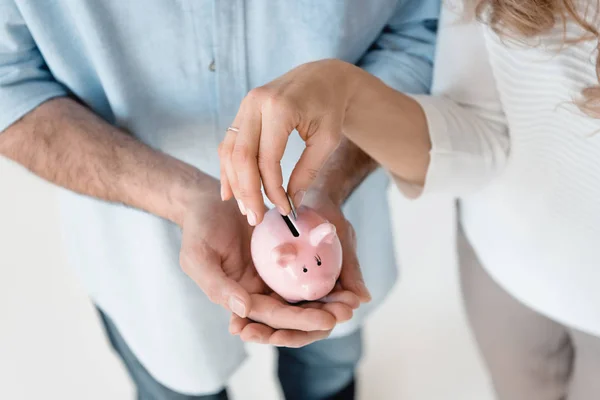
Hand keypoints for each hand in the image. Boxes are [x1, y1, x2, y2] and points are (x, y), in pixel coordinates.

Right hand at [178, 179, 359, 346]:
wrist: (208, 200)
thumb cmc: (198, 230)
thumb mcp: (197, 257)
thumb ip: (218, 286)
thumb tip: (245, 310)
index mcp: (240, 299)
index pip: (271, 318)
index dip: (297, 322)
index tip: (324, 321)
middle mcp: (259, 292)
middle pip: (294, 312)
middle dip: (320, 316)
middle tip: (346, 312)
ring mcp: (272, 275)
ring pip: (303, 294)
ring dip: (328, 300)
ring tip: (352, 300)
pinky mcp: (284, 256)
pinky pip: (307, 268)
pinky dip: (325, 276)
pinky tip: (346, 278)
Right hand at [218, 59, 361, 224]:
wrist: (323, 77)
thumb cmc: (330, 108)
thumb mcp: (327, 140)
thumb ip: (307, 171)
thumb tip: (291, 203)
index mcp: (280, 108)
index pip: (267, 159)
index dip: (272, 189)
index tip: (284, 210)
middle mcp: (256, 103)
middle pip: (241, 157)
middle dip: (247, 192)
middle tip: (255, 218)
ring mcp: (245, 104)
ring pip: (230, 151)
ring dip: (235, 183)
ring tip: (245, 209)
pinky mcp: (242, 110)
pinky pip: (230, 143)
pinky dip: (229, 168)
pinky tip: (231, 191)